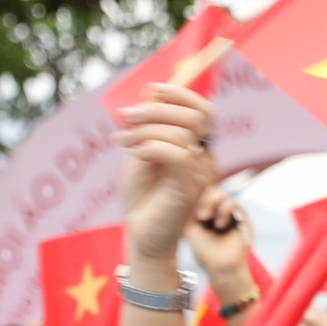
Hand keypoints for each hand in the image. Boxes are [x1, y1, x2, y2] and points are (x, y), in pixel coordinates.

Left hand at [117, 82, 213, 265]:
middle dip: (156, 110)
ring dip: (145, 130)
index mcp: (197, 148)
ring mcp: (201, 175)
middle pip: (194, 116)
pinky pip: (178, 156)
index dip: (180, 94)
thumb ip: (150, 124)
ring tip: (121, 141)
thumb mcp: (141, 150)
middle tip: (125, 118)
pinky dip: (152, 147)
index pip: (203, 110)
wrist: (141, 234)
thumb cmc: (141, 195)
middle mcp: (205, 159)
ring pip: (182, 133)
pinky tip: (135, 155)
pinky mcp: (191, 190)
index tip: (151, 91)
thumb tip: (152, 93)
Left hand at [184, 187, 253, 295]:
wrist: (221, 268)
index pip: (200, 193)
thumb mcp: (189, 229)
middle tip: (198, 215)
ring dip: (212, 203)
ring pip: (221, 194)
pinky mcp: (243, 218)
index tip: (189, 211)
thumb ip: (186, 211)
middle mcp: (219, 211)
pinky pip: (233, 203)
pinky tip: (219, 225)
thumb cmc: (205, 253)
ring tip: (205, 218)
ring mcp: (231, 214)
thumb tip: (179, 193)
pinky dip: (224, 210)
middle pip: (211, 190)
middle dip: (203, 199)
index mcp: (206, 212)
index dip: (194, 196)